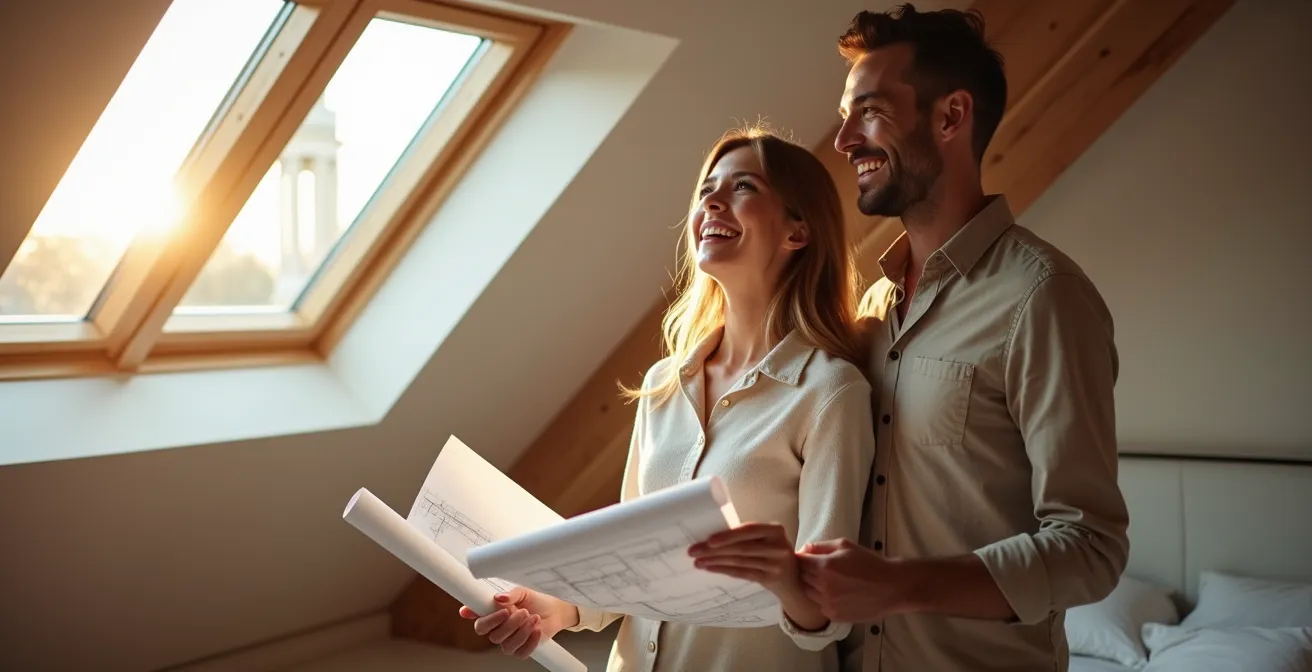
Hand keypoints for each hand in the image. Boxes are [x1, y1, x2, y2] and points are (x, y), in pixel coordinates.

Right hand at [458, 587, 578, 657]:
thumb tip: (498, 597)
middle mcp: (499, 630)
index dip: (473, 617)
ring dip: (521, 630)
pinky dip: (530, 640)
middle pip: (492, 636)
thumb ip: (510, 595)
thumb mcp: (523, 593)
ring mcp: (509, 642)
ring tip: (532, 617)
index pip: (479, 621)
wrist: (555, 611)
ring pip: (506, 645)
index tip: (473, 610)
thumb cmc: (536, 601)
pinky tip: (536, 628)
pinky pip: (521, 652)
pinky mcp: (522, 650)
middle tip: (520, 611)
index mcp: (494, 615)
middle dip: (508, 624)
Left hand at [688, 522, 801, 595]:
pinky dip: (723, 570)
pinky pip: (741, 574)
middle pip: (742, 548)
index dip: (729, 536)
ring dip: (715, 561)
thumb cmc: (771, 548)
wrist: (794, 576)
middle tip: (693, 551)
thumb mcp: (767, 537)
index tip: (709, 540)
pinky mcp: (768, 579)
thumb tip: (711, 534)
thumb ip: (747, 534)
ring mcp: (775, 565)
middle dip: (714, 550)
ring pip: (739, 562)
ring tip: (697, 560)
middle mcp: (778, 547)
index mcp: (775, 530)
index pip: (750, 530)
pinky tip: (709, 567)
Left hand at [796, 538, 909, 621]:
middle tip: (824, 569)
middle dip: (809, 571)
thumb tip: (802, 550)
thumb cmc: (869, 563)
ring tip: (832, 581)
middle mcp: (823, 586)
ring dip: (814, 586)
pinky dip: (824, 599)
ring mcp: (828, 603)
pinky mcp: (834, 615)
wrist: (891, 588)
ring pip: (809, 592)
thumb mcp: (845, 545)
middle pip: (802, 577)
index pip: (800, 562)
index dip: (803, 559)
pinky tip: (839, 593)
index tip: (810, 559)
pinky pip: (820, 605)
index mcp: (825, 566)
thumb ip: (820, 546)